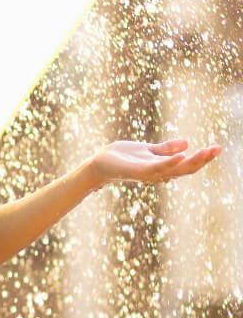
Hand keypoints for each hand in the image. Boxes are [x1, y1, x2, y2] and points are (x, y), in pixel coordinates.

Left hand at [89, 138, 221, 188]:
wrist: (99, 164)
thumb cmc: (121, 158)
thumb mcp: (147, 149)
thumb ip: (165, 149)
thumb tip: (187, 143)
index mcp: (162, 167)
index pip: (186, 164)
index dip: (202, 157)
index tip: (217, 147)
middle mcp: (158, 172)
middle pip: (185, 169)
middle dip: (202, 159)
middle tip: (217, 149)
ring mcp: (149, 173)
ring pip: (174, 169)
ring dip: (191, 161)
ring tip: (206, 151)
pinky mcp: (137, 171)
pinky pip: (157, 168)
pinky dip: (170, 163)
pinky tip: (182, 155)